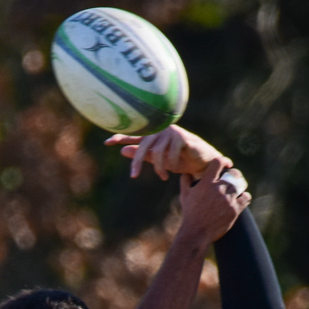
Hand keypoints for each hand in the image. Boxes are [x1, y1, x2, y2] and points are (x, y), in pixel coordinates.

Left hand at [106, 125, 222, 180]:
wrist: (202, 162)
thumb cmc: (180, 160)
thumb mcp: (158, 160)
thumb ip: (142, 155)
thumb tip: (122, 151)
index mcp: (153, 135)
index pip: (134, 134)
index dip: (120, 137)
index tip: (106, 143)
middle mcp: (161, 130)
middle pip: (143, 144)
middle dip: (137, 161)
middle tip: (133, 176)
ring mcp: (172, 132)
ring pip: (157, 152)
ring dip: (158, 168)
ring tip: (162, 177)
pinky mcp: (182, 138)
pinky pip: (169, 155)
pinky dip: (169, 165)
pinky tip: (171, 172)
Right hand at [177, 155, 249, 246]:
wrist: (196, 233)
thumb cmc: (190, 214)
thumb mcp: (184, 196)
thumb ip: (185, 182)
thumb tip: (187, 173)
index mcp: (206, 183)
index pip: (218, 162)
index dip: (224, 161)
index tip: (226, 165)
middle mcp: (218, 189)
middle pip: (234, 173)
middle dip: (235, 174)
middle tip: (234, 177)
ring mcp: (227, 199)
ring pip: (241, 184)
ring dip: (241, 185)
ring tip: (238, 188)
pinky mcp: (234, 210)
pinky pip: (246, 198)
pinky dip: (245, 196)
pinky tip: (242, 198)